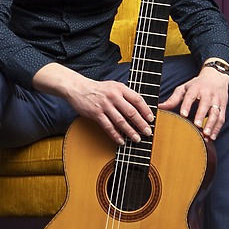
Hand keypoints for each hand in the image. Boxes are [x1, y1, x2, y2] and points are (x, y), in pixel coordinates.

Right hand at [32, 63, 153, 144]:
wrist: (78, 88)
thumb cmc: (98, 89)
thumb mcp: (114, 86)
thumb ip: (126, 95)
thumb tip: (140, 109)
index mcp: (120, 88)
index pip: (137, 99)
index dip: (146, 110)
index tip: (151, 119)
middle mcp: (113, 96)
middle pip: (131, 112)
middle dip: (141, 124)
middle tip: (147, 132)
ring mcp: (104, 105)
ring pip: (121, 121)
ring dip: (130, 131)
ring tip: (137, 139)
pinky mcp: (96, 113)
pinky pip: (108, 127)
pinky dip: (115, 135)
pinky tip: (121, 141)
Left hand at [158, 65, 228, 139]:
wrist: (215, 77)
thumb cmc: (197, 84)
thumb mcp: (184, 88)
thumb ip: (173, 99)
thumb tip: (159, 107)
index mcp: (196, 88)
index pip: (191, 96)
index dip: (187, 105)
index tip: (183, 114)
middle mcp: (208, 93)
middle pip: (205, 104)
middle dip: (201, 115)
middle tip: (197, 125)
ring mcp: (217, 100)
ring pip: (216, 113)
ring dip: (211, 124)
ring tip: (206, 135)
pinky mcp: (223, 106)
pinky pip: (222, 118)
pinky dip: (217, 128)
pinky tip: (212, 137)